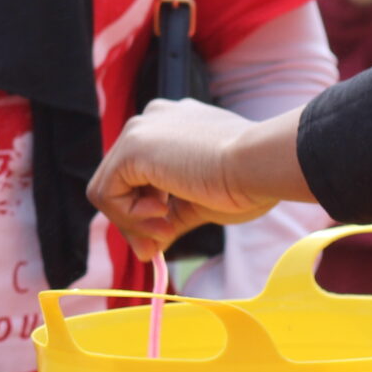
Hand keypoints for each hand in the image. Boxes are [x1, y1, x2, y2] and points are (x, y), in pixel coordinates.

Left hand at [88, 98, 278, 257]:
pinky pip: (107, 193)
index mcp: (171, 126)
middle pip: (119, 182)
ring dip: (133, 222)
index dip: (142, 212)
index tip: (161, 237)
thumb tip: (146, 250)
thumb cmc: (248, 182)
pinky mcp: (131, 147)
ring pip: (109, 189)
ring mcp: (139, 130)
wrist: (264, 165)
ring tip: (167, 230)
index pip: (137, 175)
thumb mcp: (199, 203)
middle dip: (133, 222)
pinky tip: (163, 215)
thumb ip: (168, 218)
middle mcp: (151, 121)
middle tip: (154, 248)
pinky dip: (129, 216)